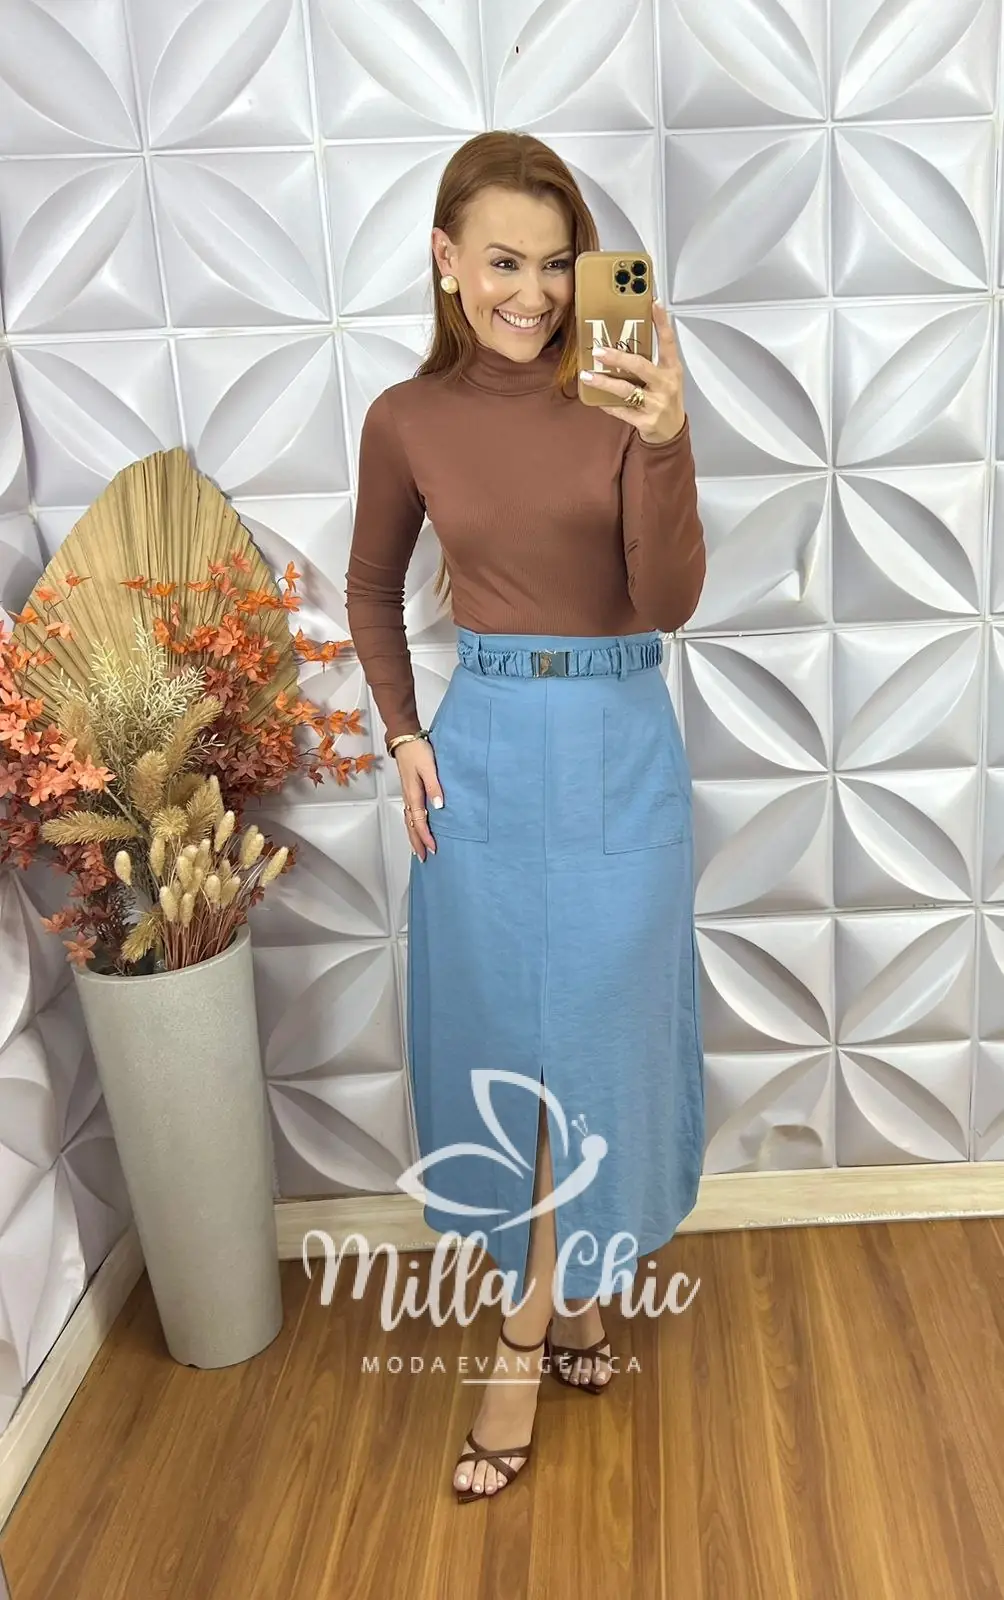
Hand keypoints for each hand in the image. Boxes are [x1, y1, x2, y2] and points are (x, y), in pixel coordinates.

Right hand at [394, 738, 442, 860]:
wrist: (405, 739)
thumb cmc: (417, 751)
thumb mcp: (429, 768)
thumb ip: (434, 787)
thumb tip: (438, 806)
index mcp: (413, 794)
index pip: (419, 822)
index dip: (426, 837)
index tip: (433, 849)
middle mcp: (408, 798)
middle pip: (411, 826)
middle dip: (417, 842)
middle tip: (424, 857)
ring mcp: (407, 795)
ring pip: (408, 821)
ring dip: (413, 836)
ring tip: (418, 849)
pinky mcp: (408, 791)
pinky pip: (409, 814)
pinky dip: (412, 825)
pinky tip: (416, 828)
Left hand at [580, 299, 686, 444]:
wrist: (671, 432)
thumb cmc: (665, 399)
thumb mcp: (664, 377)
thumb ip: (649, 362)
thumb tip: (621, 344)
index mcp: (671, 369)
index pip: (668, 342)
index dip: (661, 322)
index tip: (653, 303)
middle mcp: (665, 384)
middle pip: (640, 366)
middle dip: (617, 357)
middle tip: (598, 350)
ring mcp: (656, 404)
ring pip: (626, 390)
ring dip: (604, 382)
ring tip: (587, 375)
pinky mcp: (646, 421)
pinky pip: (621, 411)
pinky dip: (607, 405)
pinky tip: (595, 399)